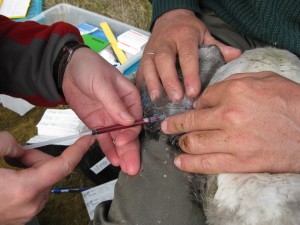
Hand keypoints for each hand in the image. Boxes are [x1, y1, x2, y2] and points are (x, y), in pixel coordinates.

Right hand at [0, 131, 93, 224]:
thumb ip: (7, 143)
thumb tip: (18, 147)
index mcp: (25, 189)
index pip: (63, 165)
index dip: (77, 150)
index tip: (88, 140)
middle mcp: (30, 204)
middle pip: (49, 170)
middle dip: (35, 157)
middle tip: (14, 154)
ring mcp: (25, 212)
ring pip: (40, 180)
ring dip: (28, 169)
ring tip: (6, 167)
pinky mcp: (20, 215)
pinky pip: (32, 191)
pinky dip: (24, 180)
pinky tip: (6, 178)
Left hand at [63, 48, 142, 174]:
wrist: (68, 69)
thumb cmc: (90, 68)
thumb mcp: (103, 83)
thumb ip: (114, 103)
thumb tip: (128, 121)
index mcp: (130, 98)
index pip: (135, 119)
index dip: (130, 132)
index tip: (121, 140)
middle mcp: (123, 111)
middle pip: (130, 133)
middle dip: (131, 150)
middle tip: (133, 167)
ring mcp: (110, 119)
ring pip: (118, 139)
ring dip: (122, 153)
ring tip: (127, 168)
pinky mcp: (98, 124)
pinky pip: (104, 139)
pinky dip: (108, 149)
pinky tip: (113, 160)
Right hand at [136, 9, 240, 101]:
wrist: (169, 19)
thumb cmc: (188, 31)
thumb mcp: (205, 34)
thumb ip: (218, 47)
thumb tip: (236, 55)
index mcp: (183, 36)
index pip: (187, 56)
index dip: (190, 74)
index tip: (194, 92)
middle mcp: (165, 42)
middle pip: (164, 60)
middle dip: (169, 80)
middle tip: (176, 98)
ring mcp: (151, 49)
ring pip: (149, 66)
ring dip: (153, 83)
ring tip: (158, 99)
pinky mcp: (143, 57)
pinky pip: (141, 71)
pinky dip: (142, 85)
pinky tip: (147, 98)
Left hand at [161, 72, 299, 173]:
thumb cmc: (291, 101)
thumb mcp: (263, 79)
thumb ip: (233, 82)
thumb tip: (209, 94)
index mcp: (234, 92)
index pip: (202, 99)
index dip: (196, 104)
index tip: (196, 109)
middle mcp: (228, 115)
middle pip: (191, 121)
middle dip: (175, 124)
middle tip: (166, 126)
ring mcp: (232, 141)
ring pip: (194, 143)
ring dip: (181, 143)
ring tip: (176, 142)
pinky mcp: (239, 162)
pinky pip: (207, 164)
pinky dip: (189, 163)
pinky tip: (180, 162)